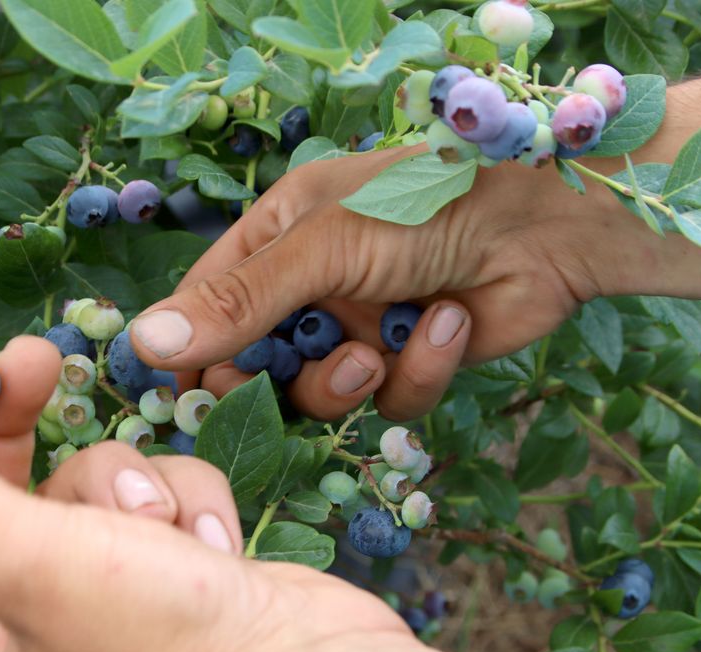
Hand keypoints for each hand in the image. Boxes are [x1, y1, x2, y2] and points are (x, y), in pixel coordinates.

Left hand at [0, 337, 486, 651]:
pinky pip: (154, 488)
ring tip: (163, 526)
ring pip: (85, 480)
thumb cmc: (166, 642)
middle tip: (32, 357)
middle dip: (10, 423)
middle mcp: (29, 622)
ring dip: (127, 480)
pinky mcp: (173, 563)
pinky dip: (184, 494)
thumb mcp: (27, 565)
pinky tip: (215, 543)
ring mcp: (107, 590)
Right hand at [129, 146, 600, 420]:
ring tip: (372, 355)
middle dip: (270, 379)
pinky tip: (448, 323)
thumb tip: (147, 344)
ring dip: (344, 380)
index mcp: (281, 234)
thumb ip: (242, 300)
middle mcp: (316, 282)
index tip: (181, 396)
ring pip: (321, 391)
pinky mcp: (414, 359)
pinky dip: (419, 369)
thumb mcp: (324, 246)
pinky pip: (391, 395)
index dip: (194, 349)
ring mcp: (365, 322)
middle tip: (265, 392)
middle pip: (260, 359)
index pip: (211, 300)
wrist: (553, 226)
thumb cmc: (429, 206)